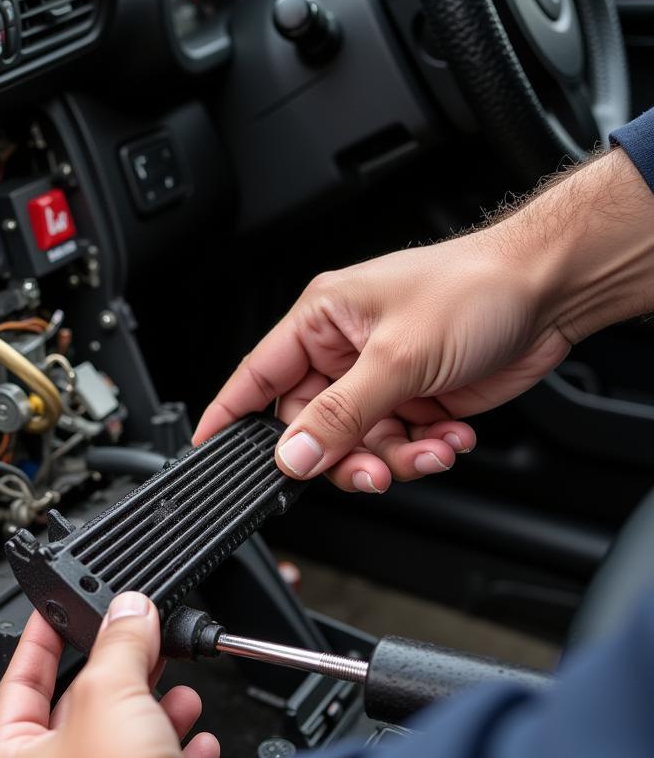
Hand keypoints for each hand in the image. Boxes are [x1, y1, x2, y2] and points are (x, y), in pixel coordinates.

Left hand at [0, 593, 238, 757]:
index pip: (16, 692)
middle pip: (72, 728)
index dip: (39, 646)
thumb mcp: (110, 688)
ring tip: (178, 696)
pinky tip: (196, 744)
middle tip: (131, 648)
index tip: (53, 619)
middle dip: (113, 683)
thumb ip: (119, 641)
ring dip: (149, 721)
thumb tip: (128, 613)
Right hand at [194, 225, 569, 492]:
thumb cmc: (473, 288)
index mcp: (321, 321)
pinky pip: (397, 444)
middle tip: (373, 468)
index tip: (208, 450)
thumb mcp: (397, 356)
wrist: (549, 291)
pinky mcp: (415, 398)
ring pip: (357, 443)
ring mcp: (380, 377)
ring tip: (429, 449)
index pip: (256, 375)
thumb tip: (292, 453)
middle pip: (312, 426)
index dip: (229, 414)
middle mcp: (344, 351)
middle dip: (343, 454)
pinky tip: (451, 436)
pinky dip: (423, 451)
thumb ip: (341, 413)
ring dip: (394, 456)